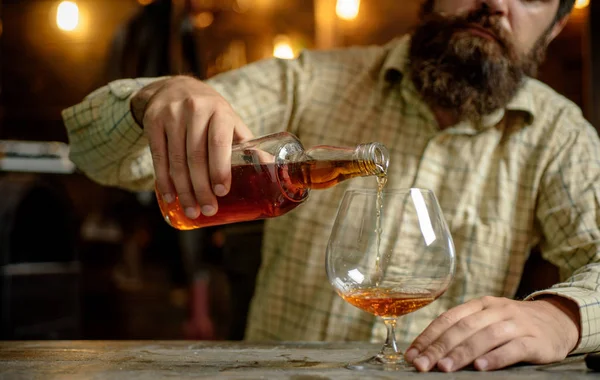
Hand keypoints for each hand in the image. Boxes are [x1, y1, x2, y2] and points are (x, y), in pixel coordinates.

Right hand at [131, 76, 252, 218]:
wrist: (177, 87)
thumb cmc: (211, 112)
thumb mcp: (230, 121)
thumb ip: (247, 144)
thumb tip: (271, 168)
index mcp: (219, 111)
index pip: (218, 142)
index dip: (219, 169)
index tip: (222, 192)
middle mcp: (194, 109)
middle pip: (195, 156)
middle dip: (201, 188)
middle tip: (208, 210)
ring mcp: (171, 114)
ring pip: (175, 160)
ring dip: (183, 190)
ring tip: (191, 210)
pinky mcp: (153, 121)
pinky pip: (158, 156)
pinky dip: (163, 180)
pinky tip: (170, 197)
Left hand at [405, 296, 580, 371]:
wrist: (557, 320)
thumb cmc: (512, 325)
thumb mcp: (487, 320)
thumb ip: (463, 331)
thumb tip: (428, 352)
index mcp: (479, 305)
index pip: (448, 319)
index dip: (428, 336)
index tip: (412, 354)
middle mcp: (496, 310)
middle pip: (462, 328)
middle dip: (439, 347)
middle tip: (422, 364)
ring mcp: (516, 324)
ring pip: (485, 336)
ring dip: (462, 353)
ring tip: (445, 367)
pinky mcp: (535, 340)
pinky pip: (514, 348)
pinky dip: (496, 357)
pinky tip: (481, 367)